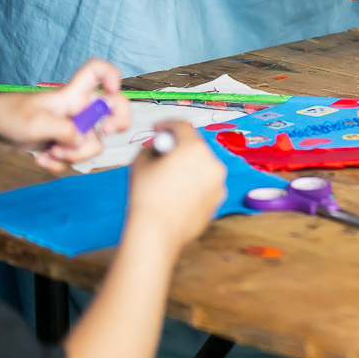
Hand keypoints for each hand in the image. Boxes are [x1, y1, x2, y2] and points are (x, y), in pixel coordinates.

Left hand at [0, 60, 129, 172]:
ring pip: (91, 143)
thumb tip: (84, 140)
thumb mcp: (37, 123)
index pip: (98, 72)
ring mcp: (69, 128)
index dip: (112, 76)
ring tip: (50, 153)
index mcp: (72, 95)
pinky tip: (42, 160)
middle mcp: (76, 109)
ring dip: (74, 154)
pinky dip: (59, 163)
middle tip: (103, 133)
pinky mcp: (59, 144)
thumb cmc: (8, 116)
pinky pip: (72, 157)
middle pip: (111, 114)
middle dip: (111, 128)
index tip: (112, 92)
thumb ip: (65, 131)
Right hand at [123, 121, 225, 249]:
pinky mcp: (218, 200)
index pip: (182, 126)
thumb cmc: (146, 196)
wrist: (156, 232)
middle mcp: (212, 162)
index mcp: (194, 148)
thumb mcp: (140, 162)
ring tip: (170, 179)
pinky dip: (195, 185)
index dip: (167, 125)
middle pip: (194, 147)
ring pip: (202, 166)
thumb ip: (152, 148)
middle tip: (164, 155)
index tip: (158, 129)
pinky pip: (206, 185)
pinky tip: (179, 195)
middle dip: (179, 148)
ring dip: (189, 167)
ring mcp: (218, 183)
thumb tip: (161, 147)